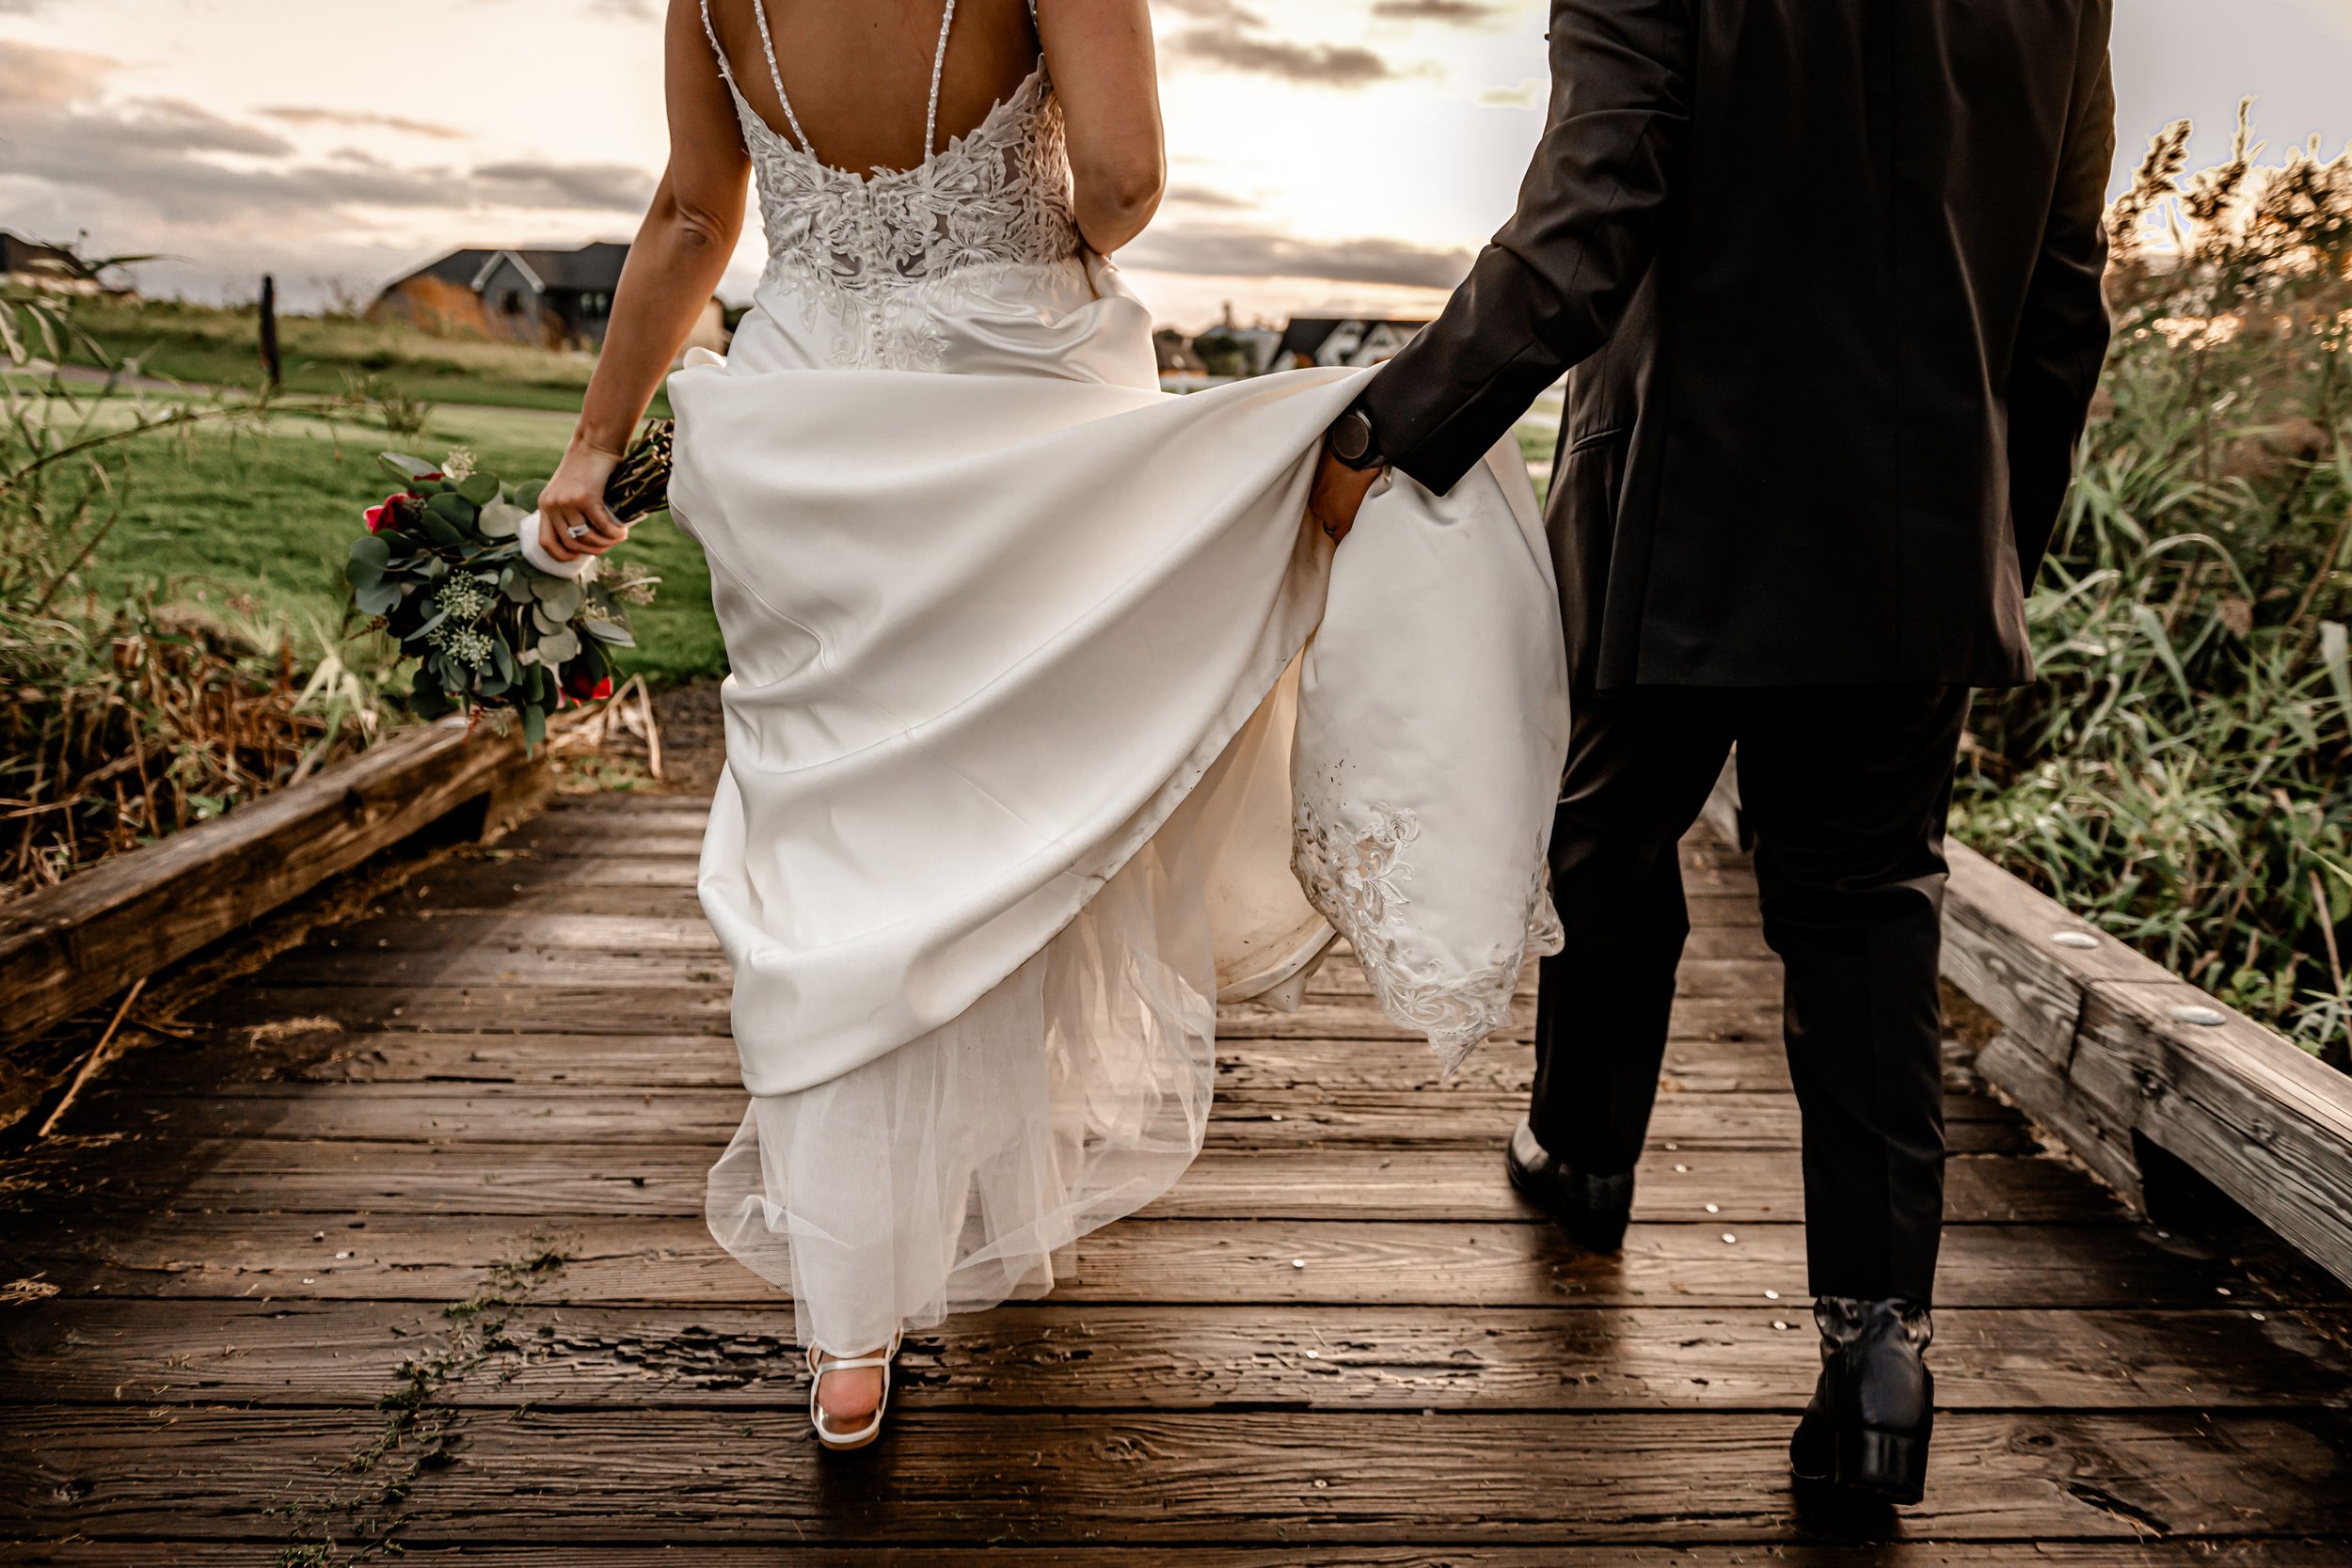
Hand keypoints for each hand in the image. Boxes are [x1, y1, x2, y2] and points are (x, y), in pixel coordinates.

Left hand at [537, 440, 627, 562]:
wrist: (595, 444)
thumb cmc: (587, 466)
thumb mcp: (569, 489)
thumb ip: (571, 511)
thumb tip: (587, 540)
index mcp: (545, 504)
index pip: (546, 541)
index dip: (561, 555)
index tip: (577, 557)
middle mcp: (552, 505)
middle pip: (571, 542)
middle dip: (591, 550)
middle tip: (607, 547)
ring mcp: (568, 502)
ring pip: (587, 537)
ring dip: (605, 543)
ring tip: (617, 538)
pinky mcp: (586, 498)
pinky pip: (602, 526)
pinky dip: (614, 533)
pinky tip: (623, 532)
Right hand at [1309, 441, 1381, 545]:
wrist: (1347, 451)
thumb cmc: (1364, 470)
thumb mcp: (1370, 492)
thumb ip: (1366, 508)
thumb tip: (1371, 510)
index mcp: (1344, 518)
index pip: (1339, 538)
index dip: (1343, 536)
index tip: (1345, 533)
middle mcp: (1329, 514)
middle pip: (1331, 527)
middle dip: (1337, 521)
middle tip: (1344, 511)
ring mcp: (1318, 503)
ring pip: (1322, 513)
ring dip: (1328, 508)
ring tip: (1336, 496)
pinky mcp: (1311, 492)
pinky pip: (1316, 501)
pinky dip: (1321, 497)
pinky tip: (1329, 488)